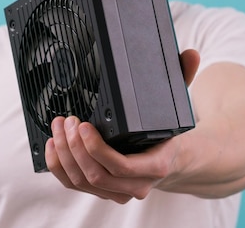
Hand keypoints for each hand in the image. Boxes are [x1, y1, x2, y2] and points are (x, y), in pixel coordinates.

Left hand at [44, 49, 199, 202]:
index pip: (120, 166)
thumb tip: (191, 54)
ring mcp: (117, 190)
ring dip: (64, 154)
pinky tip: (54, 145)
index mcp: (155, 166)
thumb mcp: (178, 107)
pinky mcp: (102, 190)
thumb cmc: (169, 134)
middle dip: (75, 146)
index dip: (96, 148)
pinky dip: (59, 166)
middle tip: (68, 120)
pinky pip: (74, 184)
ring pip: (81, 182)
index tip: (84, 124)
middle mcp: (136, 184)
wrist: (172, 162)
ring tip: (59, 127)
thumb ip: (183, 79)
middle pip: (95, 174)